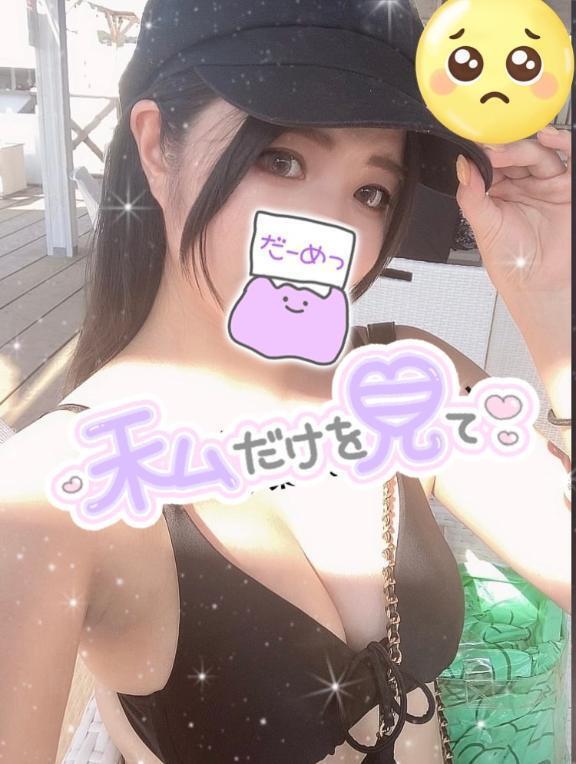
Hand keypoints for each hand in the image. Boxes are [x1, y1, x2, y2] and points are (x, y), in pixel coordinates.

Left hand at [455, 126, 570, 297]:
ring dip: (523, 148)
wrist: (537, 284)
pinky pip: (568, 159)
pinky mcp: (567, 188)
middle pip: (515, 155)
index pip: (492, 164)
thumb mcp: (483, 226)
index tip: (474, 147)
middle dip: (502, 150)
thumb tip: (461, 168)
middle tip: (490, 151)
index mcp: (499, 193)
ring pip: (538, 154)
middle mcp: (523, 186)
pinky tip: (548, 138)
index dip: (484, 153)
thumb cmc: (511, 262)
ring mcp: (546, 185)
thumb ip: (471, 196)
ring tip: (506, 152)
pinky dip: (561, 143)